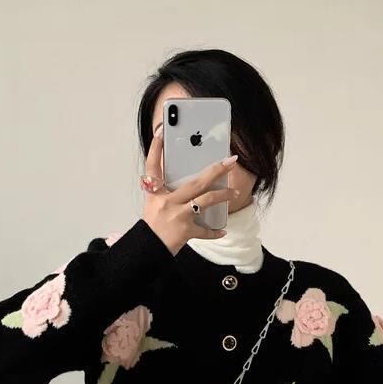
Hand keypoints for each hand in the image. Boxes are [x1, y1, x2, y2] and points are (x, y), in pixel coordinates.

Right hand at [142, 126, 238, 254]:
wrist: (147, 249)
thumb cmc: (152, 226)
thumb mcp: (154, 204)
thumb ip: (167, 191)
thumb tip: (192, 180)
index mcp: (156, 193)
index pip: (152, 167)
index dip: (154, 150)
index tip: (160, 134)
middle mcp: (167, 202)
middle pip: (195, 182)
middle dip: (215, 170)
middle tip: (230, 161)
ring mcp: (177, 216)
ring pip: (206, 201)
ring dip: (223, 195)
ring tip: (235, 192)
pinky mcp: (185, 232)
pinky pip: (204, 230)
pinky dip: (214, 231)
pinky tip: (222, 231)